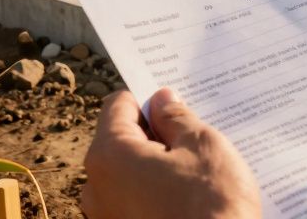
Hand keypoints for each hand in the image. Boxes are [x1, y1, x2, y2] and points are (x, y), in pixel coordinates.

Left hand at [82, 88, 260, 218]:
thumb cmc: (210, 206)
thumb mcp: (202, 146)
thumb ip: (177, 118)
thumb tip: (162, 100)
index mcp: (109, 155)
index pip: (118, 105)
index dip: (149, 99)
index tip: (177, 106)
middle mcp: (96, 187)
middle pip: (122, 140)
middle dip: (156, 135)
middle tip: (194, 140)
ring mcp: (107, 216)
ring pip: (131, 173)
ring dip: (159, 166)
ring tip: (196, 174)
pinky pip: (136, 200)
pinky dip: (158, 193)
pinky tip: (189, 199)